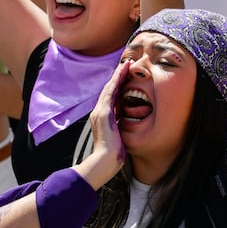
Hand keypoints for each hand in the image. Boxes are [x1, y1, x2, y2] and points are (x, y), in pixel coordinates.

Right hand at [79, 60, 130, 189]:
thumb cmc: (112, 156)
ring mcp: (100, 112)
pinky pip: (110, 92)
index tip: (126, 76)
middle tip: (126, 64)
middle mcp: (99, 113)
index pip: (112, 98)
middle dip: (118, 77)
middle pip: (110, 90)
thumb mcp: (118, 139)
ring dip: (118, 75)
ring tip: (126, 64)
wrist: (103, 163)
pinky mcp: (103, 113)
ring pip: (110, 88)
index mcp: (103, 119)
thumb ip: (120, 130)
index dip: (119, 86)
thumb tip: (125, 128)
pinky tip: (122, 73)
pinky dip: (116, 81)